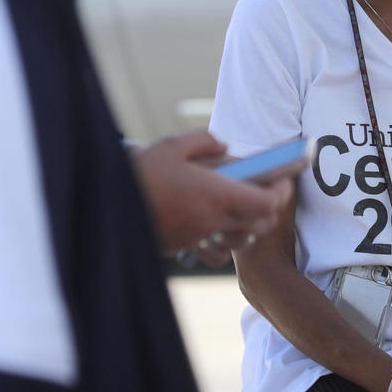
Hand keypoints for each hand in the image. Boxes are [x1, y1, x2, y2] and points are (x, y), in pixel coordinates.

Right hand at [133, 131, 291, 257]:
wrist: (107, 207)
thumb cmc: (142, 174)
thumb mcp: (174, 146)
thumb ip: (205, 142)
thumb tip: (225, 147)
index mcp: (215, 194)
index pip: (267, 203)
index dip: (281, 192)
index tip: (284, 179)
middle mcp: (212, 220)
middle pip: (261, 223)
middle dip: (269, 208)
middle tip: (267, 189)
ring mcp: (199, 236)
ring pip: (242, 239)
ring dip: (249, 223)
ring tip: (243, 204)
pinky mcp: (186, 245)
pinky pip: (218, 249)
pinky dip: (225, 240)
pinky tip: (219, 224)